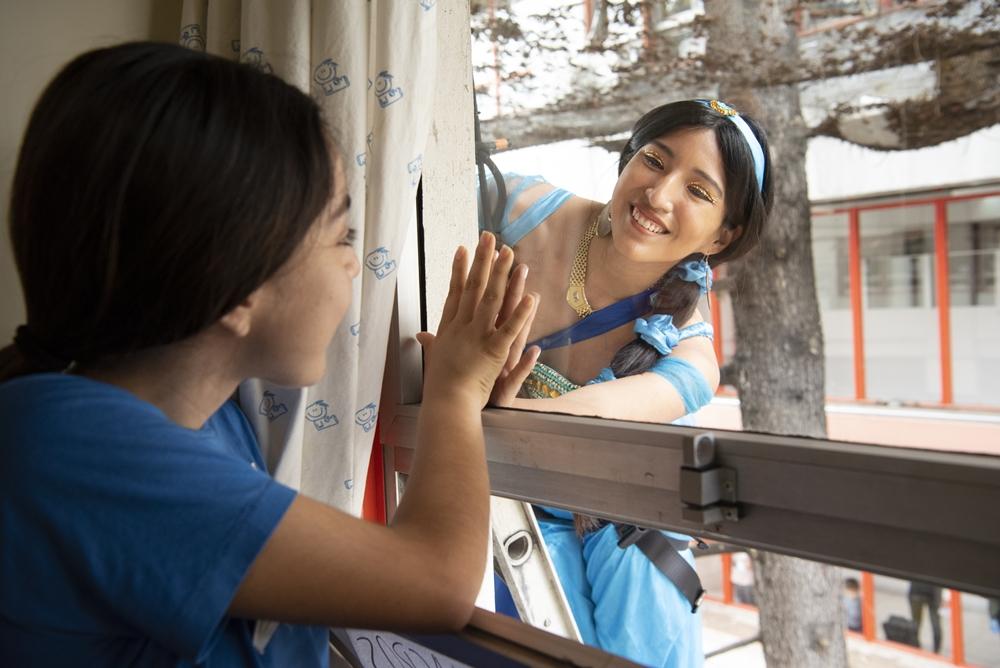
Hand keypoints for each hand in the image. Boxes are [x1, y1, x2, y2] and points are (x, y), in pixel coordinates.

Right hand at [416, 232, 536, 409]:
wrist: (446, 403)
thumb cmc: (439, 385)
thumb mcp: (434, 358)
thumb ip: (432, 343)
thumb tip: (422, 334)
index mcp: (449, 327)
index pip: (455, 291)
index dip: (460, 268)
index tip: (464, 248)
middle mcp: (462, 326)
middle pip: (474, 287)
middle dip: (482, 260)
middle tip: (489, 237)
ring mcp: (478, 336)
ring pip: (492, 299)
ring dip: (502, 275)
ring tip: (511, 254)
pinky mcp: (494, 350)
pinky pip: (510, 329)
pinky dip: (521, 313)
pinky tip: (531, 297)